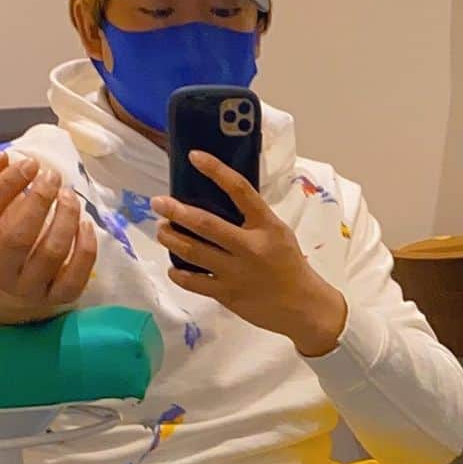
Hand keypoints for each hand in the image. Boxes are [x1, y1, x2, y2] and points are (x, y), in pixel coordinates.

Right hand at [0, 150, 96, 309]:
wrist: (8, 275)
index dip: (5, 184)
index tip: (30, 163)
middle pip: (18, 237)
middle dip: (39, 200)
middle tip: (53, 176)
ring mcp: (25, 288)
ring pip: (51, 254)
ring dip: (66, 217)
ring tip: (69, 194)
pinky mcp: (56, 297)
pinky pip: (75, 276)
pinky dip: (85, 246)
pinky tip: (85, 223)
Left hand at [152, 152, 347, 356]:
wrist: (303, 307)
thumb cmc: (289, 265)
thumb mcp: (278, 233)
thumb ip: (252, 219)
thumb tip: (217, 201)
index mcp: (266, 226)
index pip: (240, 190)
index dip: (216, 170)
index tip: (194, 156)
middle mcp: (250, 246)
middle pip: (206, 224)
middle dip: (176, 211)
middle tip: (158, 203)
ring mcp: (236, 272)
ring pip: (193, 252)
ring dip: (171, 238)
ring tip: (161, 229)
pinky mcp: (227, 294)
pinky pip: (194, 282)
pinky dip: (178, 273)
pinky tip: (173, 266)